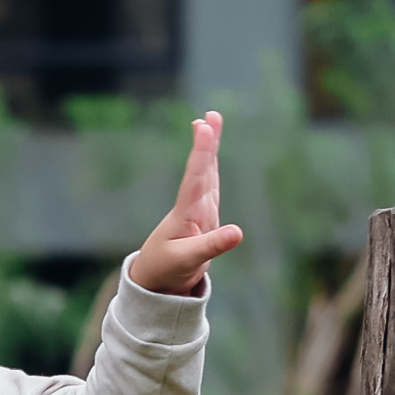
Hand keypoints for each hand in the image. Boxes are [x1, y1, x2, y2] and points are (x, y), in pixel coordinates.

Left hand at [121, 111, 241, 295]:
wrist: (156, 278)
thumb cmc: (167, 269)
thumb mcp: (188, 260)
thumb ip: (212, 246)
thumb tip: (238, 232)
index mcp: (186, 213)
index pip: (195, 179)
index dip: (201, 153)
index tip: (204, 129)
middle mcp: (192, 206)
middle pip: (201, 169)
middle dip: (206, 143)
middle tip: (210, 116)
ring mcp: (198, 209)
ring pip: (206, 173)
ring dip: (209, 148)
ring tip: (210, 121)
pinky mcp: (203, 215)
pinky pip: (210, 185)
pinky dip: (211, 166)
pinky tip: (211, 153)